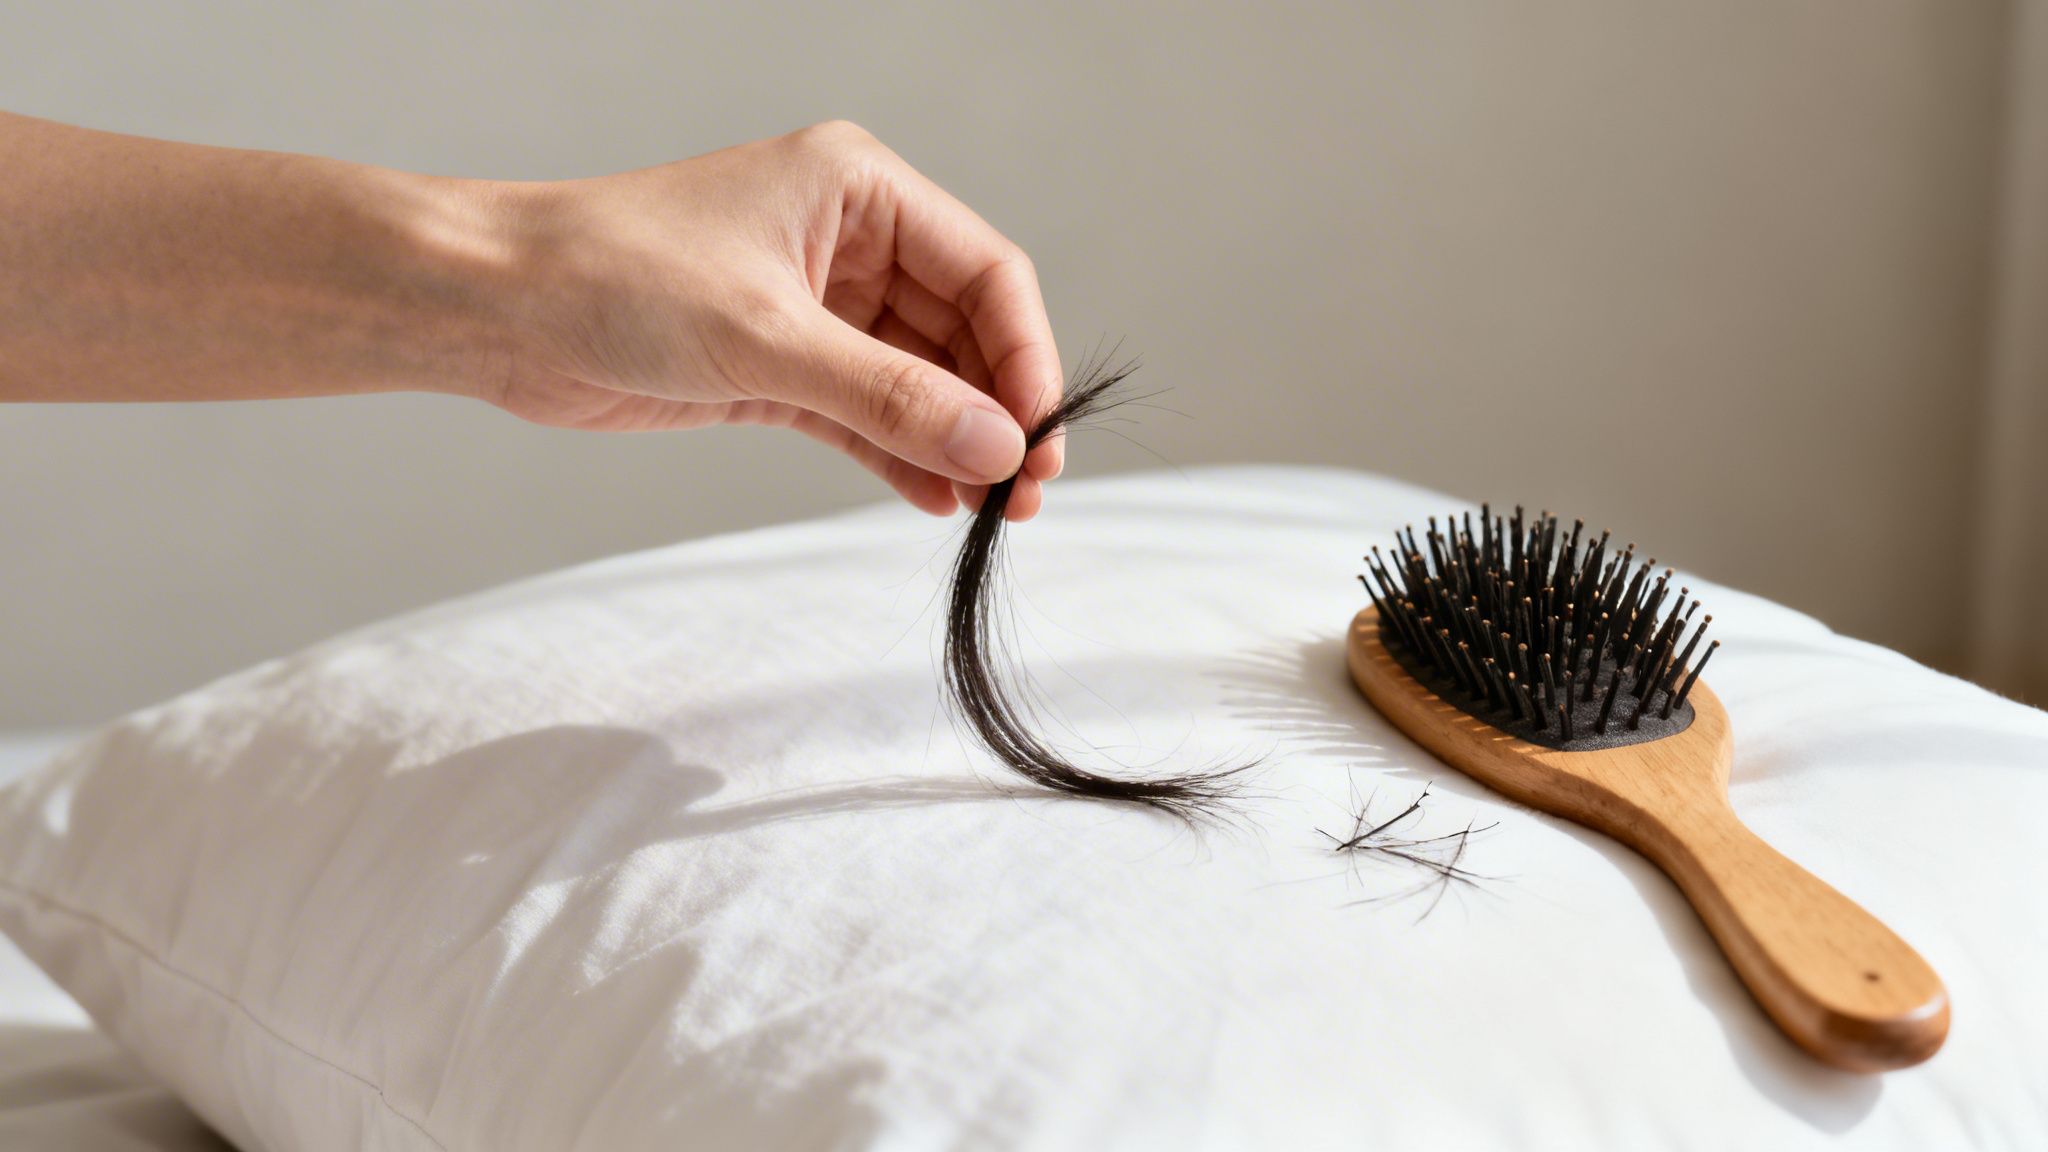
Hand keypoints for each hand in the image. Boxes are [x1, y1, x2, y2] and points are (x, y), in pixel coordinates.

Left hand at [478, 121, 1064, 519]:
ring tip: (990, 511)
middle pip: (962, 330)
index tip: (1038, 438)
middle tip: (1024, 491)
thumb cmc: (613, 276)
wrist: (496, 308)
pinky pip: (866, 415)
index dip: (1024, 356)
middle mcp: (849, 241)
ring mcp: (817, 307)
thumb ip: (888, 397)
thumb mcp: (766, 337)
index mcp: (859, 189)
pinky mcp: (779, 366)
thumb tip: (995, 448)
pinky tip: (933, 500)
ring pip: (918, 379)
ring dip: (953, 442)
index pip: (985, 271)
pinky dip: (900, 457)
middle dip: (995, 410)